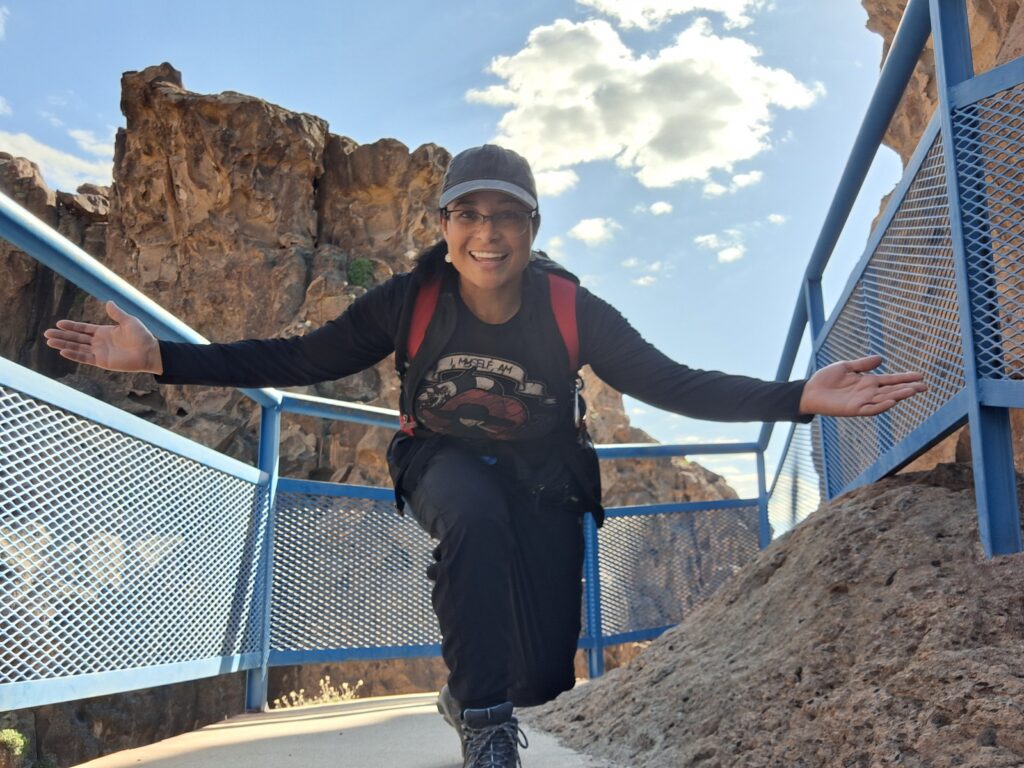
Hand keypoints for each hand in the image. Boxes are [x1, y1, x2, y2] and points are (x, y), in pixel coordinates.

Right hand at [44, 301, 163, 373]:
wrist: (150, 352)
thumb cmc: (142, 336)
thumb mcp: (128, 321)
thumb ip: (117, 313)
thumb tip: (108, 302)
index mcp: (104, 332)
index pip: (83, 329)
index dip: (71, 326)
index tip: (58, 323)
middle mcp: (99, 342)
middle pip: (76, 338)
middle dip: (62, 336)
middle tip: (46, 333)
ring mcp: (100, 352)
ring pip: (77, 348)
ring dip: (63, 345)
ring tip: (49, 342)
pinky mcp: (103, 361)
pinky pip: (85, 358)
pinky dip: (74, 355)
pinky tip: (63, 352)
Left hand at [799, 354, 925, 416]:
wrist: (810, 390)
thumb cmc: (826, 379)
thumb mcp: (846, 367)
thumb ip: (863, 364)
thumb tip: (881, 358)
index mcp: (868, 382)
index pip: (891, 380)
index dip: (905, 378)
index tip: (920, 375)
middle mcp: (868, 392)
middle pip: (893, 390)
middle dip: (908, 388)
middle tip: (925, 386)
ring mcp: (862, 401)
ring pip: (885, 399)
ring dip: (899, 395)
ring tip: (913, 391)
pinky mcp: (854, 409)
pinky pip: (870, 409)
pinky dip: (881, 406)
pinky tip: (892, 401)